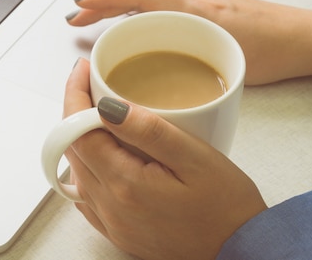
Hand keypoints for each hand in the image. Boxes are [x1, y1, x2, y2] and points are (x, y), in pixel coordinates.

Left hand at [63, 58, 267, 259]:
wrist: (240, 252)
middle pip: (71, 149)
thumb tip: (107, 106)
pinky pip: (85, 194)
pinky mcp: (117, 230)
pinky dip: (86, 166)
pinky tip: (103, 153)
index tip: (81, 70)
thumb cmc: (227, 206)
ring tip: (96, 112)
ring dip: (79, 138)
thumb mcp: (195, 159)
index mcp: (124, 185)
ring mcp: (111, 222)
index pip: (77, 131)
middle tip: (89, 84)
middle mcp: (109, 206)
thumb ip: (148, 131)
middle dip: (73, 111)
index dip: (74, 95)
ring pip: (76, 170)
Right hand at [66, 0, 311, 84]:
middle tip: (76, 17)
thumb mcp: (224, 51)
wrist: (303, 38)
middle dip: (101, 2)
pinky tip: (131, 27)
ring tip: (93, 19)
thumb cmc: (272, 44)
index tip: (79, 7)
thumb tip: (146, 71)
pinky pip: (158, 7)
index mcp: (191, 3)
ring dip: (116, 6)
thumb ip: (187, 52)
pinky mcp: (200, 14)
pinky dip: (135, 12)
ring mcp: (194, 5)